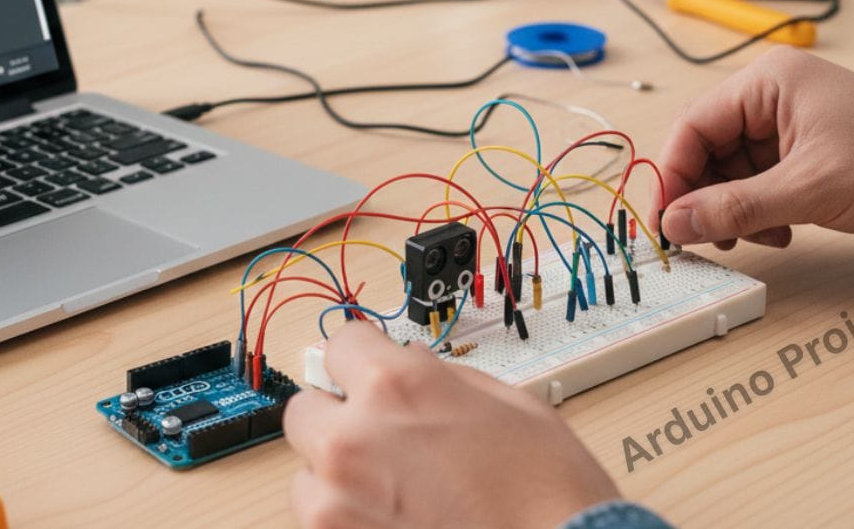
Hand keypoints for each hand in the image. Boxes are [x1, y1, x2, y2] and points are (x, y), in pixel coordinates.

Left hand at [283, 321, 619, 528]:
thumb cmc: (548, 492)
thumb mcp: (507, 402)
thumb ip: (441, 377)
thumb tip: (410, 367)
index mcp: (397, 385)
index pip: (341, 343)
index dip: (361, 356)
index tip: (364, 370)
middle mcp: (354, 438)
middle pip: (305, 408)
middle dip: (338, 416)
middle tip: (378, 435)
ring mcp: (337, 501)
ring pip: (305, 472)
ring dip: (336, 473)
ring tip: (391, 489)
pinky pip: (318, 520)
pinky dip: (346, 518)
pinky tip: (394, 518)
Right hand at [656, 47, 853, 249]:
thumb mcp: (809, 189)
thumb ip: (736, 208)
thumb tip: (676, 224)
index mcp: (768, 83)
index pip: (693, 125)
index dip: (673, 175)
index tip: (667, 221)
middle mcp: (769, 97)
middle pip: (706, 148)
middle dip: (704, 198)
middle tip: (705, 239)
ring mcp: (783, 123)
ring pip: (727, 171)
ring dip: (732, 210)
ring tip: (755, 239)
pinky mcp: (797, 150)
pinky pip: (754, 181)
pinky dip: (756, 211)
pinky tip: (778, 232)